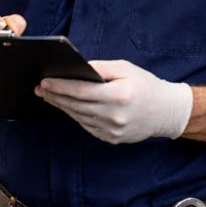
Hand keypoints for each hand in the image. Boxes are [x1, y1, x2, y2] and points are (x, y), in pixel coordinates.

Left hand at [36, 60, 191, 143]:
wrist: (165, 112)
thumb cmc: (145, 85)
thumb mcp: (125, 69)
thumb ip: (101, 68)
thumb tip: (77, 68)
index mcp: (119, 95)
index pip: (82, 91)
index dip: (61, 86)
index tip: (45, 81)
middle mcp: (115, 115)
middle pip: (76, 105)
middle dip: (55, 96)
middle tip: (40, 88)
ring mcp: (112, 130)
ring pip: (79, 117)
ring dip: (62, 106)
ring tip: (49, 96)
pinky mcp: (111, 138)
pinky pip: (87, 125)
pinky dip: (75, 115)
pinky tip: (67, 107)